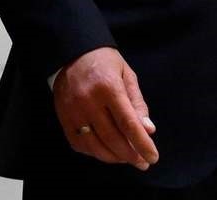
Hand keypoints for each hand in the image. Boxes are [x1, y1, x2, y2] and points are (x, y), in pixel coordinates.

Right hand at [54, 47, 158, 169]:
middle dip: (131, 155)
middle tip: (143, 163)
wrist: (72, 52)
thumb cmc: (105, 62)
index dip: (142, 143)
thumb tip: (148, 130)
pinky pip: (80, 144)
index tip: (153, 157)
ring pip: (95, 146)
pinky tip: (107, 152)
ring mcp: (73, 112)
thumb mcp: (127, 75)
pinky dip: (95, 153)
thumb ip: (138, 103)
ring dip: (114, 158)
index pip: (128, 123)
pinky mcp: (63, 118)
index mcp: (109, 88)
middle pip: (112, 138)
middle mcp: (88, 101)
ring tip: (128, 159)